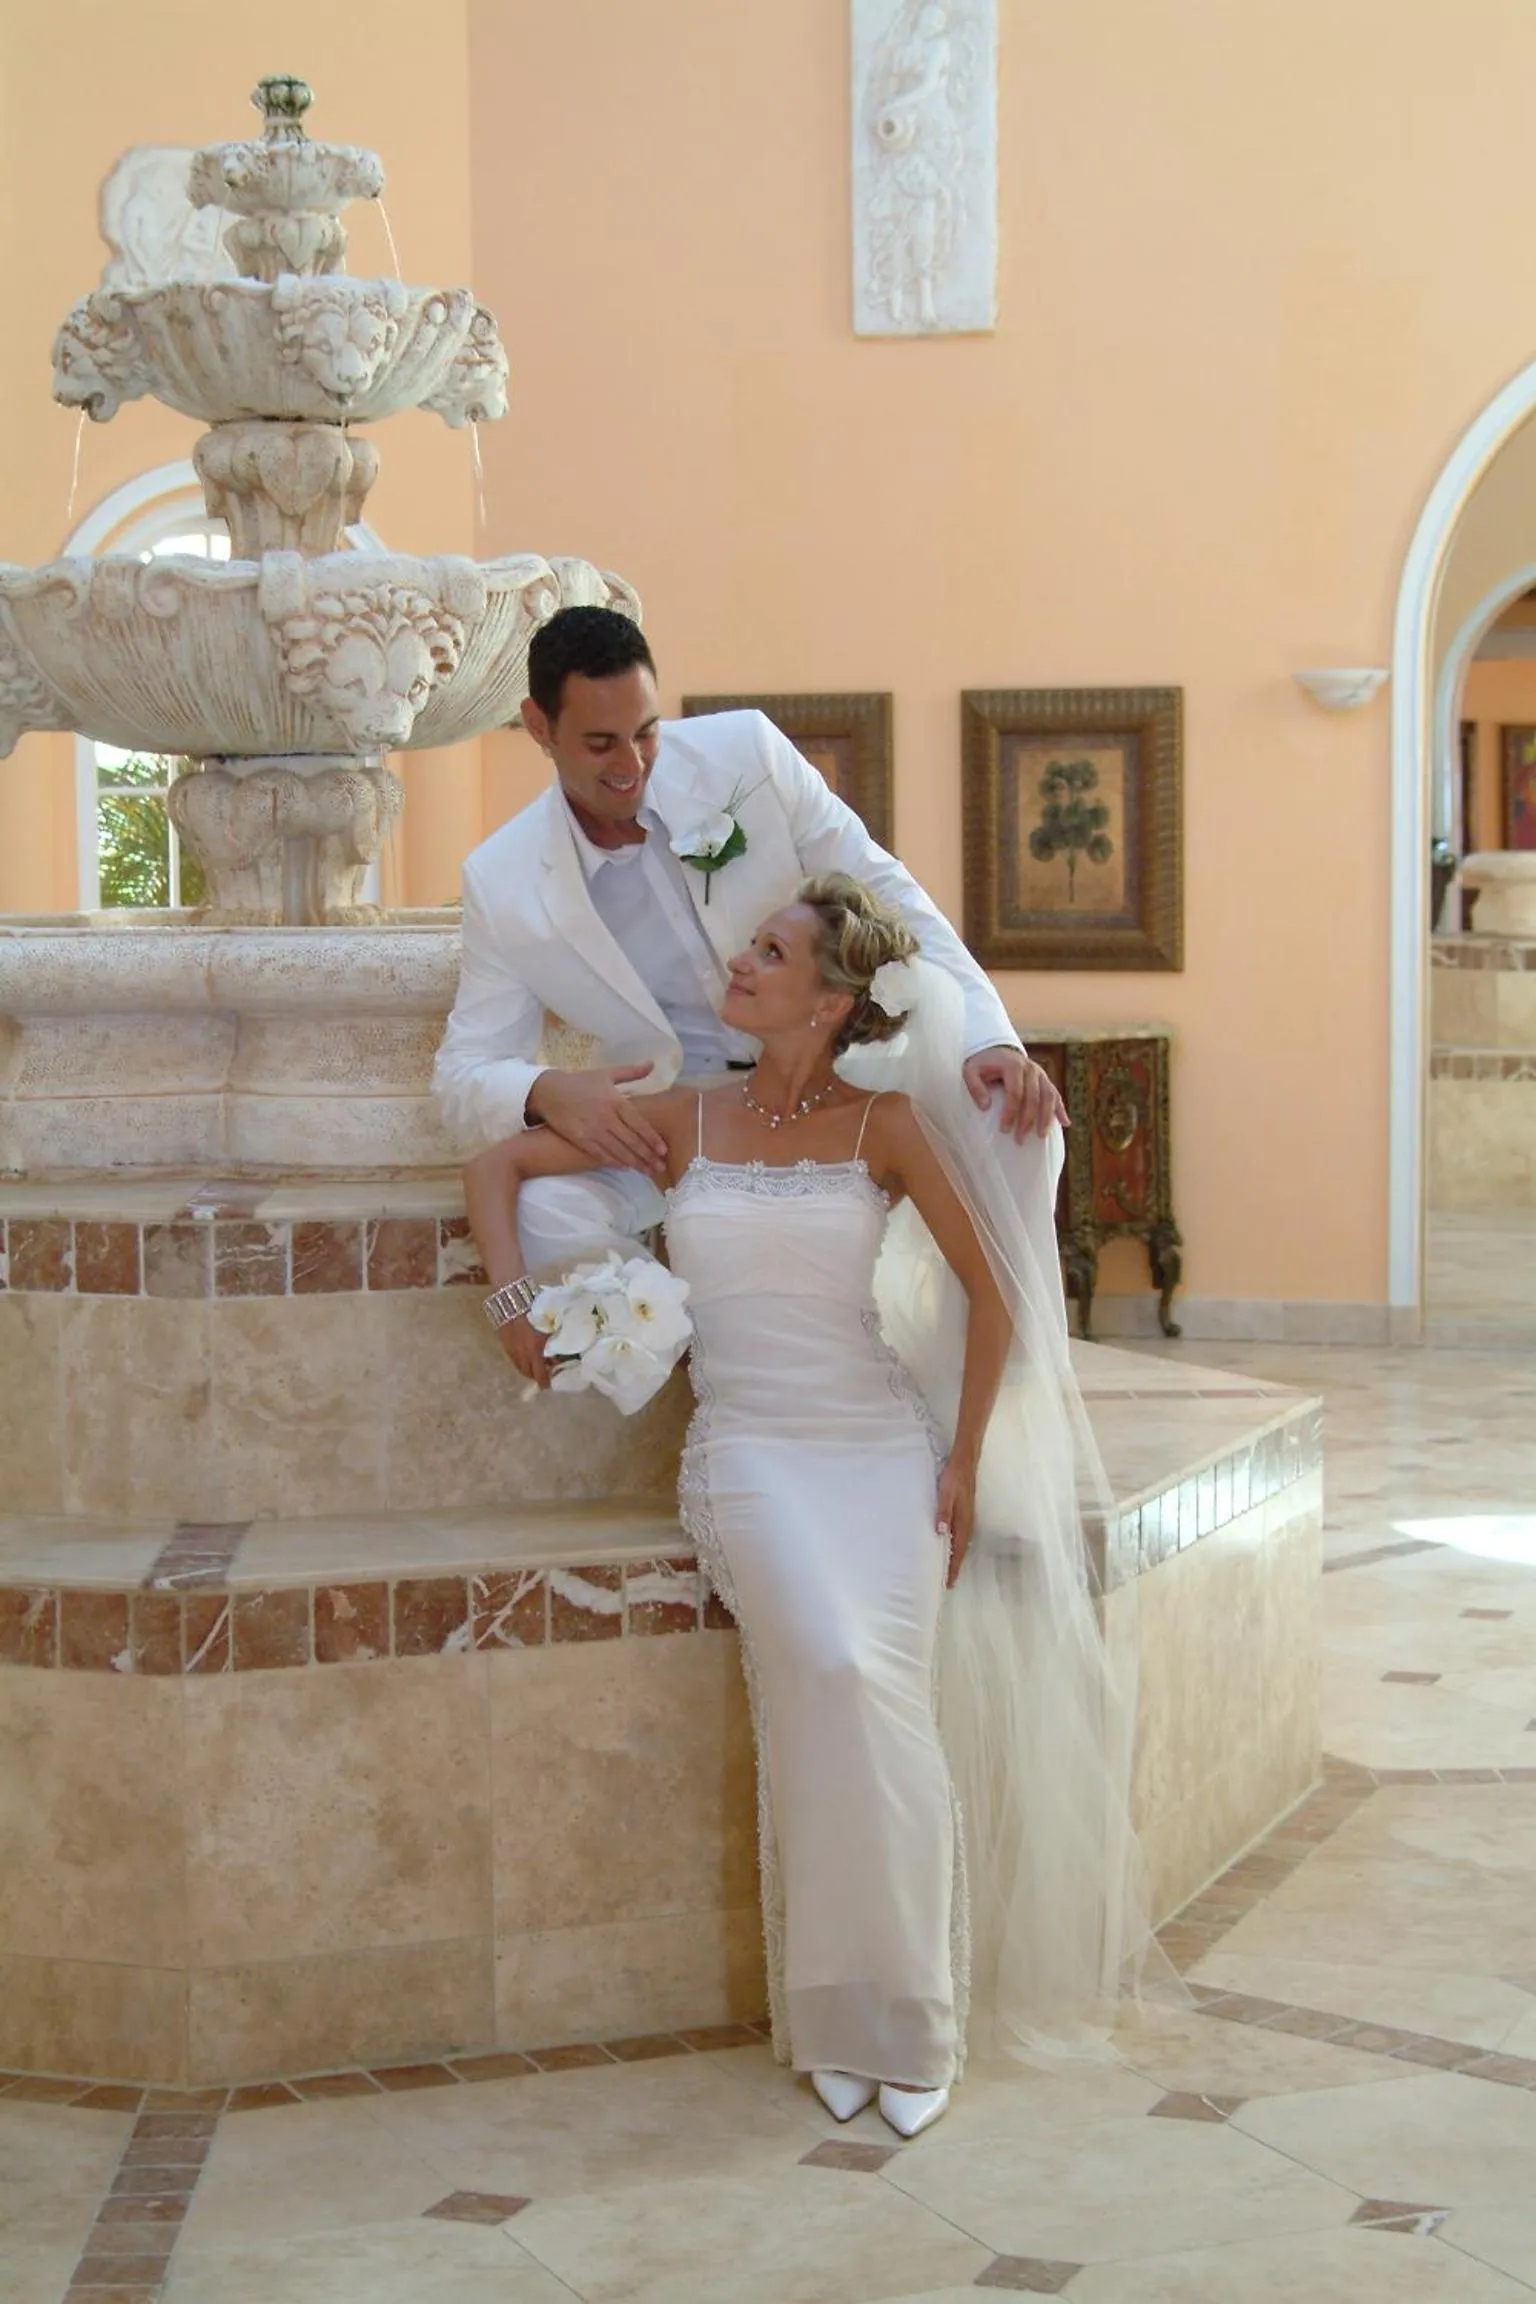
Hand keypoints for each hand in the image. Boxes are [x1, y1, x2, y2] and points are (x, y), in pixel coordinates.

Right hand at [498, 1312, 551, 1389]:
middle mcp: (522, 1353)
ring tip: (535, 1365)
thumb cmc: (536, 1309)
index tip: (548, 1385)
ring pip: (519, 1366)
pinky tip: (525, 1355)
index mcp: (535, 1350)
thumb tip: (557, 1356)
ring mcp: (511, 1349)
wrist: (512, 1298)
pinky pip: (513, 1358)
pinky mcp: (504, 1343)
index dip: (544, 1382)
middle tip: (544, 1373)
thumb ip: (554, 1343)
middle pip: (528, 1373)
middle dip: (536, 1376)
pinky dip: (520, 1360)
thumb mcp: (549, 1326)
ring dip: (527, 1368)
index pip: (540, 1375)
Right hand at [526, 1064, 666, 1171]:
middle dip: (647, 1156)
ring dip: (634, 1163)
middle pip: (631, 1141)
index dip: (652, 1139)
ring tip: (647, 1171)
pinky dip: (614, 1162)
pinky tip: (625, 1167)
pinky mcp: (580, 1139)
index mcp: (615, 1101)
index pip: (639, 1124)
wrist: (549, 1091)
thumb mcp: (606, 1073)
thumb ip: (631, 1072)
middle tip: (660, 1168)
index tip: (664, 1150)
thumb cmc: (580, 1082)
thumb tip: (652, 1063)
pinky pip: (600, 1154)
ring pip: (618, 1150)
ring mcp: (593, 1130)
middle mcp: (606, 1118)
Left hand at [936, 1453, 976, 1587]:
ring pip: (961, 1544)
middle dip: (955, 1567)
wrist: (965, 1462)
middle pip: (961, 1551)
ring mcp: (967, 1518)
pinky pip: (960, 1535)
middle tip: (947, 1582)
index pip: (958, 1551)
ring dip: (955, 1557)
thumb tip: (941, 1533)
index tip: (949, 1583)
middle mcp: (968, 1524)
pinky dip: (955, 1546)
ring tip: (947, 1569)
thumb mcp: (945, 1494)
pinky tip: (948, 1546)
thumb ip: (943, 1512)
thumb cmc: (954, 1478)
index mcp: (964, 1522)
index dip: (954, 1567)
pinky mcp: (964, 1513)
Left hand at [963, 1046, 1067, 1142]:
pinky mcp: (1045, 1079)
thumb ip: (975, 1087)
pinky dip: (1061, 1109)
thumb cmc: (982, 1064)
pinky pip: (1055, 1094)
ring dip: (1047, 1118)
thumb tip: (985, 1107)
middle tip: (1019, 1139)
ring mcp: (1040, 1073)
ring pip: (1049, 1097)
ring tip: (1041, 1136)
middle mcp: (1031, 1068)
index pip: (1015, 1093)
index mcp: (1013, 1066)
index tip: (1004, 1130)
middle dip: (1028, 1120)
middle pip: (1033, 1098)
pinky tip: (1066, 1123)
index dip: (1010, 1113)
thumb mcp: (971, 1070)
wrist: (996, 1049)